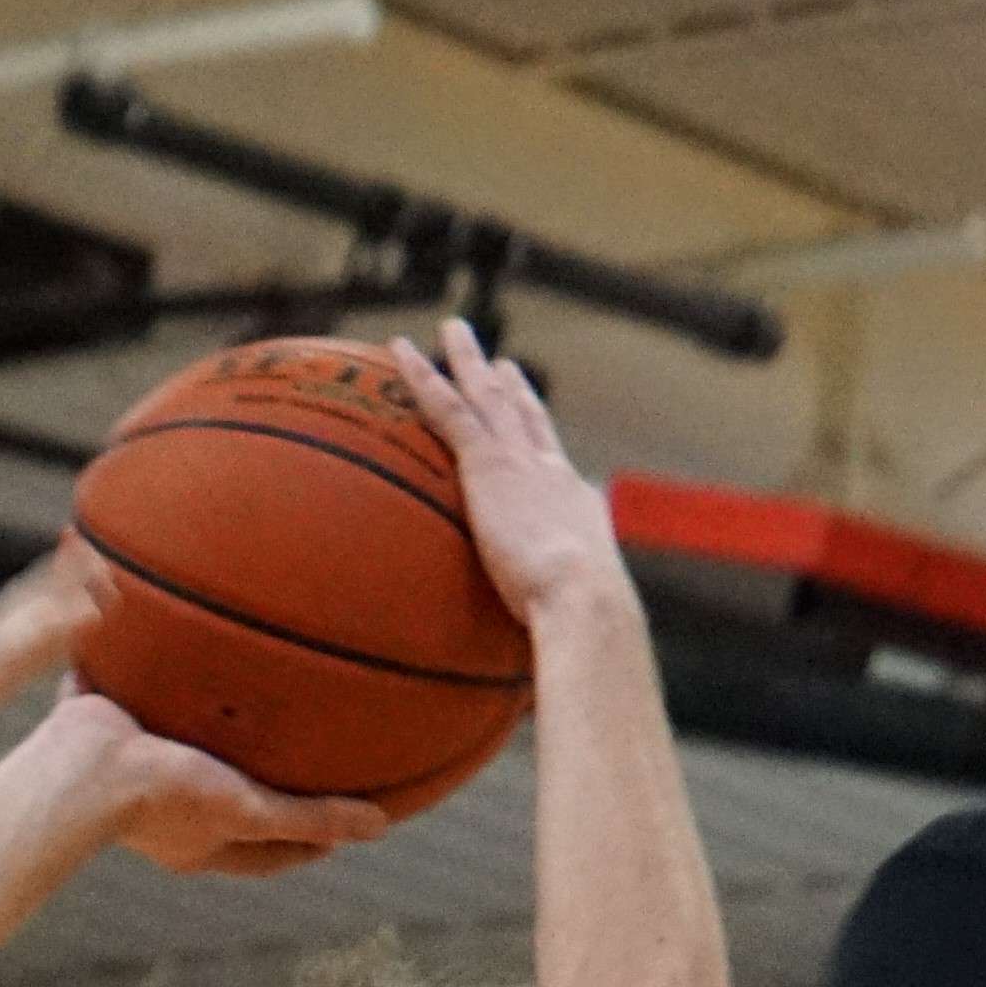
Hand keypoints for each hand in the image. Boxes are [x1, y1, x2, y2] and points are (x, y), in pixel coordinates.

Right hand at [25, 687, 386, 877]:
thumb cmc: (162, 799)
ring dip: (213, 732)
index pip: (267, 851)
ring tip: (246, 700)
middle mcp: (170, 811)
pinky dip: (162, 678)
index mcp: (200, 842)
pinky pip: (144, 696)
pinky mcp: (112, 724)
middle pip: (230, 802)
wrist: (82, 765)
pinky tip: (185, 647)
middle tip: (302, 760)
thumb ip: (310, 818)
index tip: (343, 825)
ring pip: (187, 750)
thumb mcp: (249, 811)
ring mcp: (138, 767)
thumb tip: (380, 825)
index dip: (306, 842)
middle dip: (263, 784)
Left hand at [387, 321, 626, 624]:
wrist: (585, 603)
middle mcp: (550, 472)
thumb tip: (554, 657)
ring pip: (487, 398)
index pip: (551, 456)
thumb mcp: (572, 618)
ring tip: (451, 329)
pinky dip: (424, 379)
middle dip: (509, 384)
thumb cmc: (582, 629)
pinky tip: (400, 352)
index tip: (528, 402)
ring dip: (467, 361)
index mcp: (572, 504)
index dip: (539, 426)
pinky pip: (448, 410)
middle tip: (494, 357)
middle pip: (525, 415)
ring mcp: (519, 463)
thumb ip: (557, 622)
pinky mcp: (487, 466)